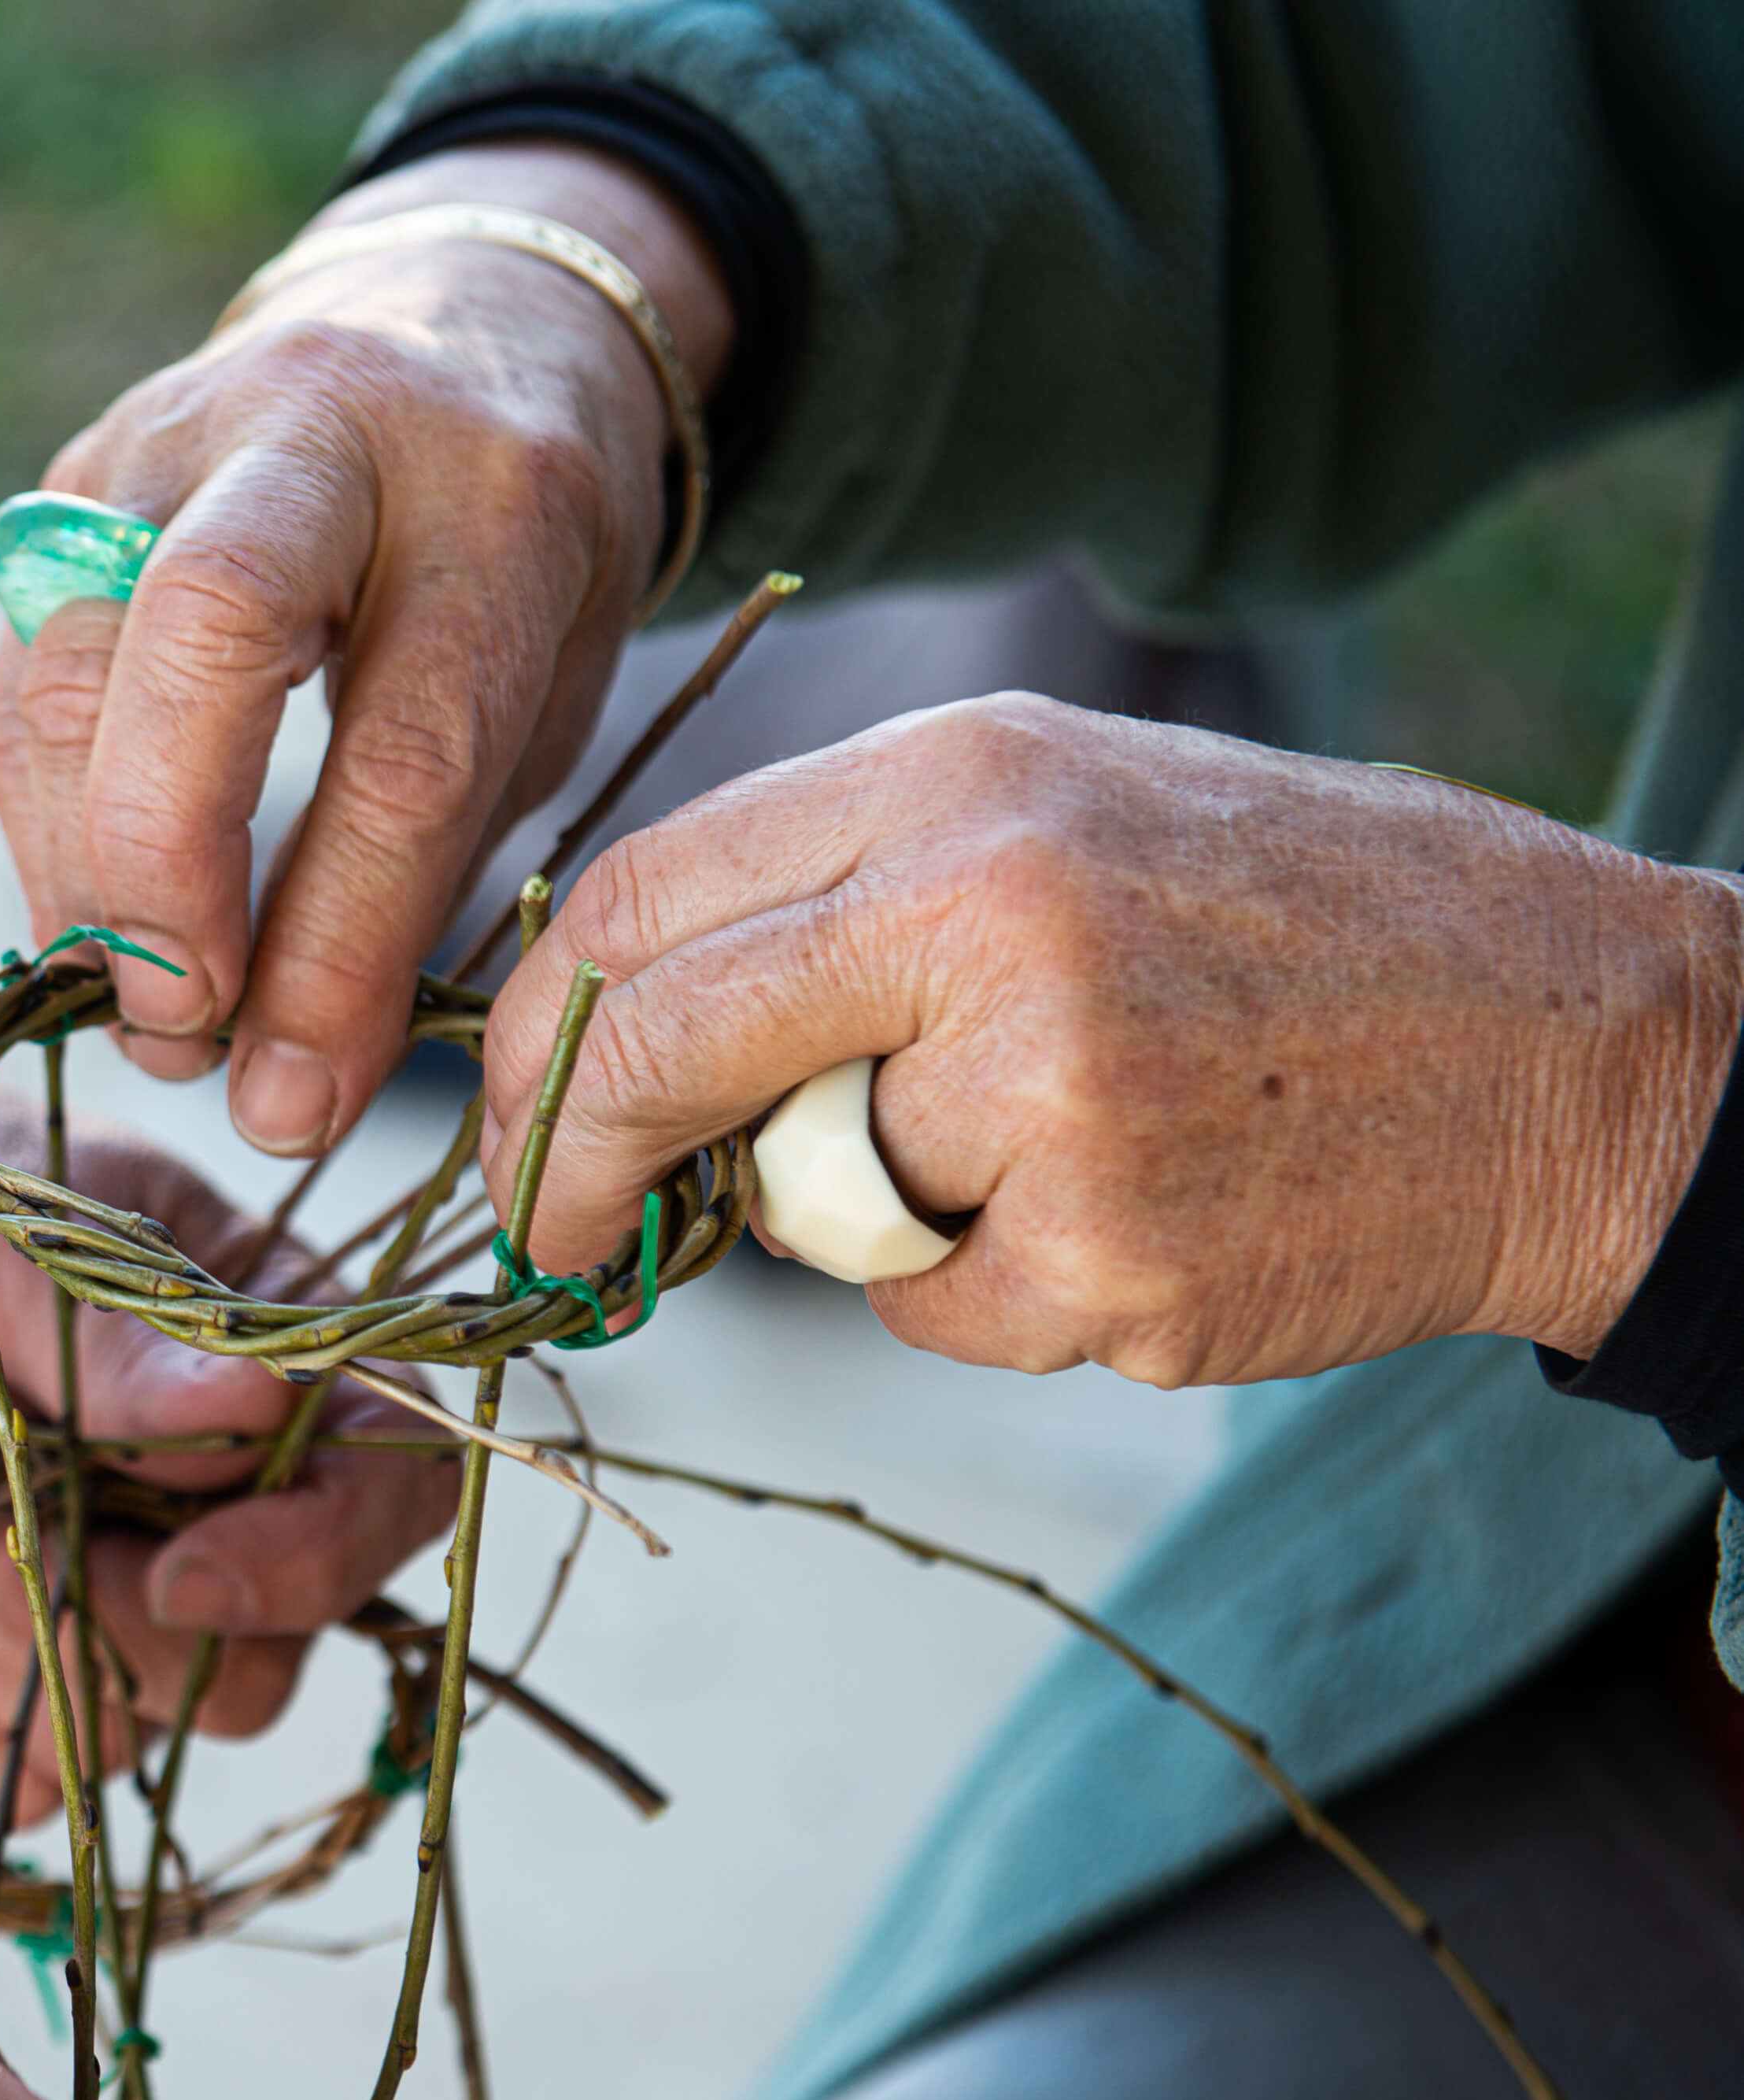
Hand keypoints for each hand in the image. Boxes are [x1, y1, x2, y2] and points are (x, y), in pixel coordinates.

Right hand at [0, 141, 733, 1156]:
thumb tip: (289, 1076)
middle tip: (182, 1032)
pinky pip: (19, 671)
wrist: (454, 314)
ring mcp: (174, 438)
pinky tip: (91, 926)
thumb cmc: (519, 549)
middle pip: (207, 635)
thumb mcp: (549, 682)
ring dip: (82, 872)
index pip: (405, 750)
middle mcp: (326, 434)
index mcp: (500, 499)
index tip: (297, 1097)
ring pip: (71, 661)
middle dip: (171, 870)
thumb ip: (431, 854)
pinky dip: (40, 823)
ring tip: (138, 1012)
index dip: (336, 948)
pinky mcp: (69, 478)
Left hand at [0, 994, 459, 1816]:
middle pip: (274, 1651)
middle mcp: (207, 1495)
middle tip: (8, 1522)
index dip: (319, 1557)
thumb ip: (113, 1331)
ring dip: (27, 1654)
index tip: (183, 1567)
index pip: (385, 1484)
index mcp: (257, 1355)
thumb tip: (264, 1397)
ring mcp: (102, 1592)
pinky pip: (21, 1780)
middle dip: (136, 1625)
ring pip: (150, 1731)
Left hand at [478, 693, 1743, 1384]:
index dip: (538, 1040)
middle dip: (568, 1166)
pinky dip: (1002, 1298)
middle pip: (659, 1050)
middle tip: (554, 1237)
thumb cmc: (1299, 923)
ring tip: (1079, 1140)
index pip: (634, 906)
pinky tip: (1153, 1212)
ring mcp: (1049, 1092)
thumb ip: (844, 893)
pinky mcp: (1108, 1258)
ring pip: (810, 1207)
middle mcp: (987, 911)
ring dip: (881, 1218)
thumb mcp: (1066, 808)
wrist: (1586, 1044)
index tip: (518, 1123)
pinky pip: (937, 1316)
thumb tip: (620, 1024)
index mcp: (957, 777)